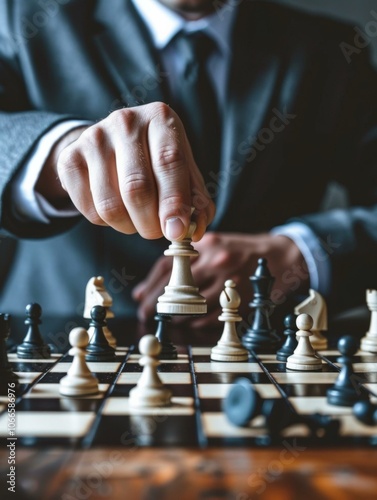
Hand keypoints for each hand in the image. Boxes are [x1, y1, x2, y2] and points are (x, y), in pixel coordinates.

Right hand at [37, 103, 214, 239]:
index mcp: (160, 119)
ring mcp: (93, 138)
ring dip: (128, 226)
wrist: (111, 145)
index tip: (177, 232)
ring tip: (137, 220)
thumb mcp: (184, 173)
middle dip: (150, 223)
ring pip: (110, 205)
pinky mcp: (69, 158)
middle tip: (156, 232)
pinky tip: (115, 210)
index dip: (174, 202)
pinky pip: (88, 210)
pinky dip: (106, 223)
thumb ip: (196, 201)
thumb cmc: (156, 161)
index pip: (169, 162)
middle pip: (136, 188)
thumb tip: (194, 229)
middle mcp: (125, 122)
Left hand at [132, 231, 309, 327]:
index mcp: (206, 244)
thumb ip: (185, 260)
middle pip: (176, 286)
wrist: (282, 255)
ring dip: (176, 316)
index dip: (150, 284)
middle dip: (156, 304)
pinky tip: (191, 323)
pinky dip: (197, 323)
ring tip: (168, 320)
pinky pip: (212, 316)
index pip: (169, 265)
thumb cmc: (241, 250)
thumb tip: (147, 287)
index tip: (139, 298)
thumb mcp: (213, 244)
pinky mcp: (242, 298)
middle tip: (146, 315)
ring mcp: (231, 280)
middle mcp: (217, 260)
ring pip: (193, 305)